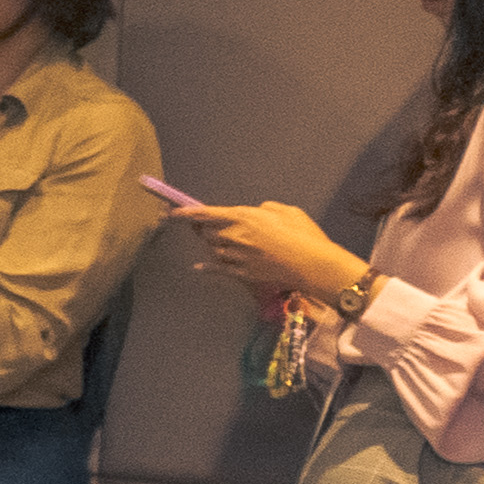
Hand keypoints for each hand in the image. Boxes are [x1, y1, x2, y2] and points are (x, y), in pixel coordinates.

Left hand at [182, 200, 361, 306]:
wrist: (312, 264)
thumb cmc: (303, 234)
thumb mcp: (285, 211)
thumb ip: (264, 209)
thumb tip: (254, 213)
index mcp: (242, 217)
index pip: (204, 214)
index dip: (185, 213)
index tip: (172, 213)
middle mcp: (233, 236)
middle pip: (207, 233)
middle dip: (208, 229)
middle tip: (213, 228)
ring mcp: (235, 256)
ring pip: (213, 249)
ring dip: (216, 245)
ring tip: (232, 244)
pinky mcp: (241, 273)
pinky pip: (217, 269)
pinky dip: (207, 267)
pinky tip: (199, 266)